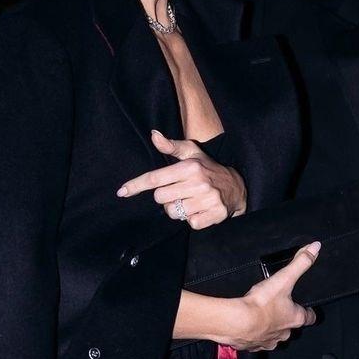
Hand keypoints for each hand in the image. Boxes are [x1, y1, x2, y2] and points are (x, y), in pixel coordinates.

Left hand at [117, 130, 246, 229]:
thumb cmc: (208, 169)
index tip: (122, 192)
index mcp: (190, 167)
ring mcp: (208, 200)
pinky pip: (190, 223)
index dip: (136, 185)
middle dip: (165, 197)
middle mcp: (199, 183)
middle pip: (160, 198)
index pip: (155, 178)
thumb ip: (171, 146)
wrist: (236, 188)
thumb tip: (153, 135)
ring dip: (177, 209)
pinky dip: (192, 219)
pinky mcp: (214, 215)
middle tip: (178, 191)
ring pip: (173, 212)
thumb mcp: (192, 153)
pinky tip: (199, 210)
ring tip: (189, 200)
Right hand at [227, 241, 320, 351]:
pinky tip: (247, 328)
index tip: (308, 309)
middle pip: (290, 329)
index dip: (309, 312)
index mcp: (295, 319)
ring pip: (274, 337)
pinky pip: (256, 343)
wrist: (236, 322)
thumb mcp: (283, 279)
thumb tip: (316, 248)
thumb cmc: (261, 304)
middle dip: (286, 321)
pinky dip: (253, 336)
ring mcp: (268, 342)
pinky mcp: (251, 346)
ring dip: (270, 330)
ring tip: (262, 319)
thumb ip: (300, 263)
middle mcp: (284, 334)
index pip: (309, 318)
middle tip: (280, 310)